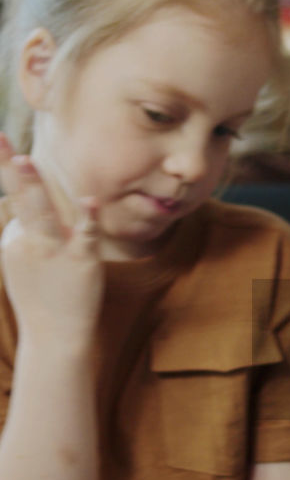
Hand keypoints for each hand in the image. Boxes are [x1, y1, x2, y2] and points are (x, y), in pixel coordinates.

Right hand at [0, 136, 102, 346]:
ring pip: (42, 212)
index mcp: (15, 237)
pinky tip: (90, 202)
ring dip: (32, 185)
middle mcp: (29, 239)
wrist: (56, 336)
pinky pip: (85, 234)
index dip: (21, 174)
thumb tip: (19, 208)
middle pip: (19, 198)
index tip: (3, 142)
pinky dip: (87, 218)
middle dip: (7, 168)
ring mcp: (54, 249)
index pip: (21, 200)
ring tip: (23, 160)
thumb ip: (22, 232)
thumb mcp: (22, 261)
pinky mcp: (81, 259)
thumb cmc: (42, 296)